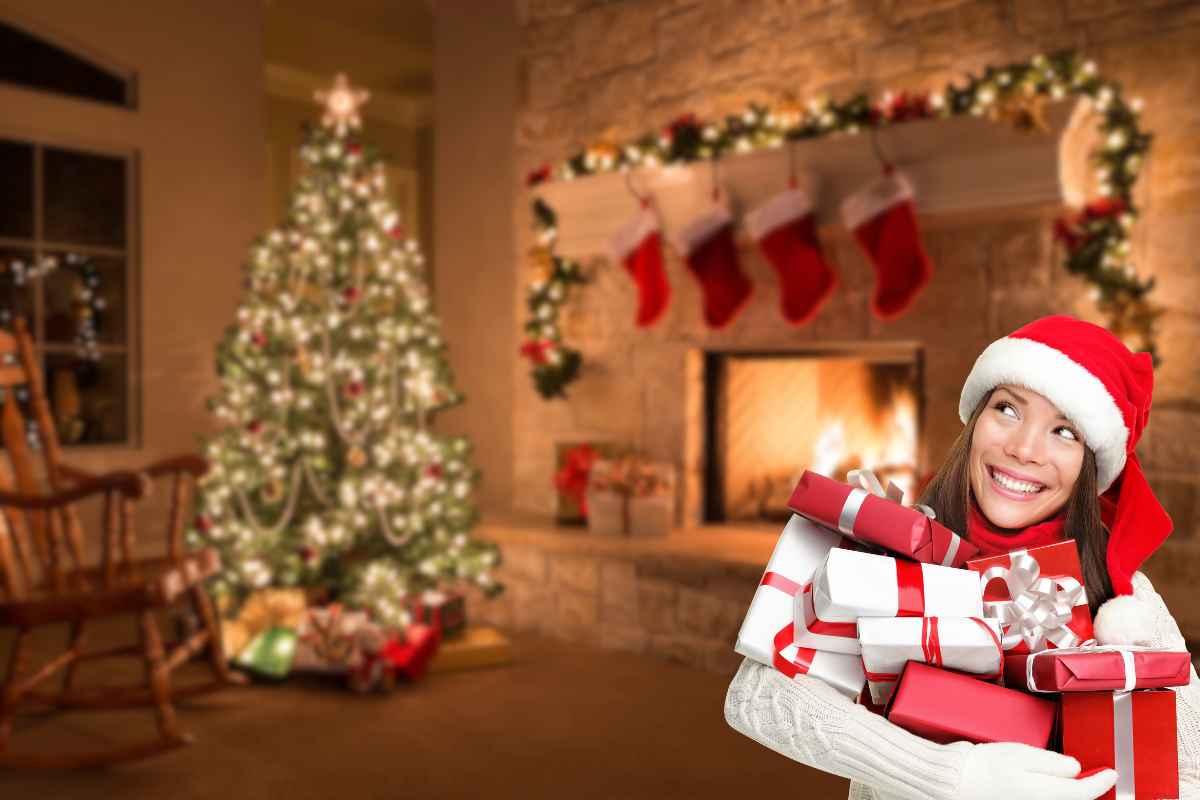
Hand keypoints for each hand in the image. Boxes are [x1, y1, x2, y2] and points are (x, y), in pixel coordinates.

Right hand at [958, 742, 1117, 799]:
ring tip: (1074, 781)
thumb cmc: (982, 767)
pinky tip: (1052, 787)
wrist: (955, 782)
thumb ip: (1052, 762)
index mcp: (1043, 792)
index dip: (1102, 782)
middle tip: (1097, 777)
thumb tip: (1076, 769)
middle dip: (1088, 789)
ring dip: (1072, 792)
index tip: (1112, 773)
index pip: (1085, 792)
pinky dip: (1056, 795)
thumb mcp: (1019, 754)